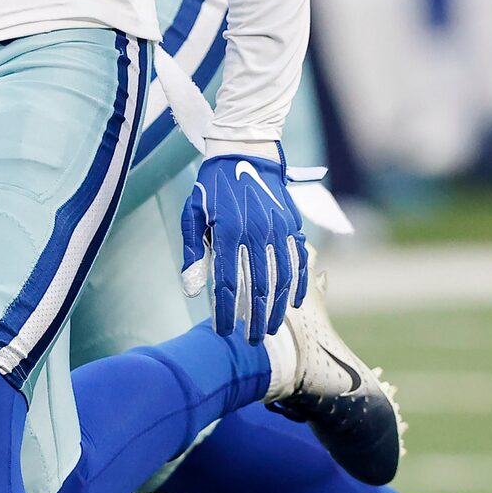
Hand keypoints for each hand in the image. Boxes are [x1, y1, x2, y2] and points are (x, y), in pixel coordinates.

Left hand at [182, 150, 307, 342]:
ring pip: (281, 279)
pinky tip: (293, 302)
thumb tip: (193, 291)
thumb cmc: (212, 187)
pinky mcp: (291, 225)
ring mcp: (277, 229)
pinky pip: (299, 260)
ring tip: (270, 328)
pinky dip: (298, 284)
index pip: (226, 283)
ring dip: (276, 308)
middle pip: (257, 287)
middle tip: (251, 341)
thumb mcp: (193, 214)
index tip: (224, 331)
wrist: (244, 151)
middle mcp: (255, 233)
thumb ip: (192, 253)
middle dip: (254, 319)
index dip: (225, 311)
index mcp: (227, 232)